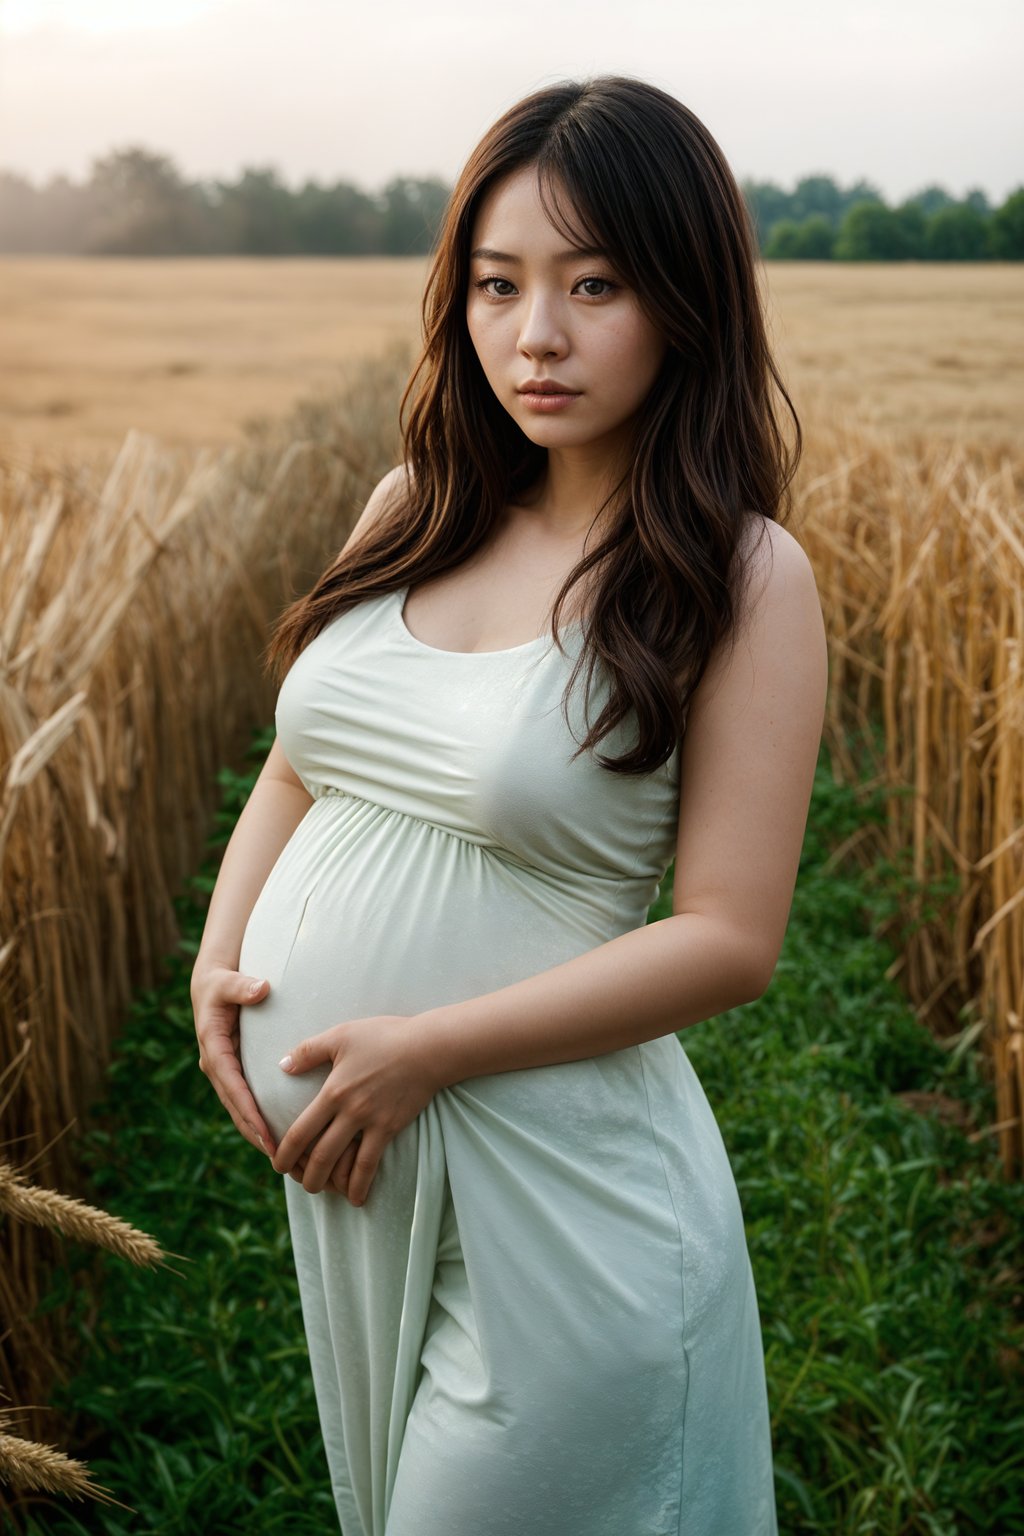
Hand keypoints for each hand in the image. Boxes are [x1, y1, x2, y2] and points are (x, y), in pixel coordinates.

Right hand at [191, 961, 276, 1159]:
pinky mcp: (234, 1074)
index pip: (232, 1084)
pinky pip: (246, 1103)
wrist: (209, 987)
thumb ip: (243, 986)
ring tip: (283, 1159)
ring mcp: (224, 1072)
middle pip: (235, 1107)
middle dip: (255, 1133)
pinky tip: (280, 1140)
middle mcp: (216, 1065)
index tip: (265, 1132)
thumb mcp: (229, 981)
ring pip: (240, 1111)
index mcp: (213, 1047)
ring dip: (258, 1135)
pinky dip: (260, 1123)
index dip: (248, 1110)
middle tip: (279, 1157)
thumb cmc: (221, 982)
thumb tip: (262, 989)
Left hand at [271, 1014, 441, 1203]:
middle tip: (297, 1183)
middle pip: (320, 1156)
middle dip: (305, 1176)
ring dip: (330, 1185)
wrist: (428, 1048)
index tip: (276, 1164)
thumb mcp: (341, 1035)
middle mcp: (349, 1112)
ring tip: (321, 1192)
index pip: (300, 1131)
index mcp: (333, 1092)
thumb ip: (308, 1051)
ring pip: (345, 1166)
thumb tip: (281, 1066)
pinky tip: (357, 1197)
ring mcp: (372, 1123)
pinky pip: (372, 1163)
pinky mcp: (391, 1128)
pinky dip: (361, 1184)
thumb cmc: (384, 1036)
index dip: (284, 1153)